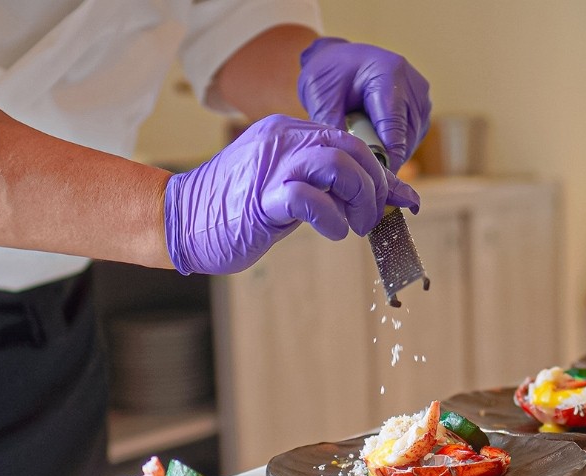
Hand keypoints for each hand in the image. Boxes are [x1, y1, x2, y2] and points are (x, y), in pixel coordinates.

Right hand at [164, 114, 419, 274]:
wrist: (181, 221)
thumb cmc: (238, 210)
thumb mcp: (290, 192)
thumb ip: (328, 187)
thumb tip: (378, 197)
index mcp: (289, 134)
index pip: (350, 142)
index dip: (382, 173)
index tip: (404, 199)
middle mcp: (282, 140)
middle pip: (351, 148)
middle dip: (374, 187)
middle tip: (369, 219)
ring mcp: (271, 166)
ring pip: (336, 164)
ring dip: (359, 199)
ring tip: (353, 226)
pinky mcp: (262, 197)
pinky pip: (308, 197)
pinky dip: (331, 218)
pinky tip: (332, 231)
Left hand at [298, 37, 430, 171]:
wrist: (339, 57)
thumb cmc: (329, 73)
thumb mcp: (322, 98)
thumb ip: (336, 129)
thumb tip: (350, 162)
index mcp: (390, 76)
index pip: (394, 131)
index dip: (384, 160)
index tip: (371, 181)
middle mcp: (414, 86)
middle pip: (405, 140)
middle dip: (384, 158)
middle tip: (362, 174)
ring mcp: (423, 98)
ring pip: (410, 143)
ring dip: (390, 153)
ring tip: (365, 154)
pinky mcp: (423, 109)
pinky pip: (412, 139)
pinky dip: (395, 146)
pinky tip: (375, 143)